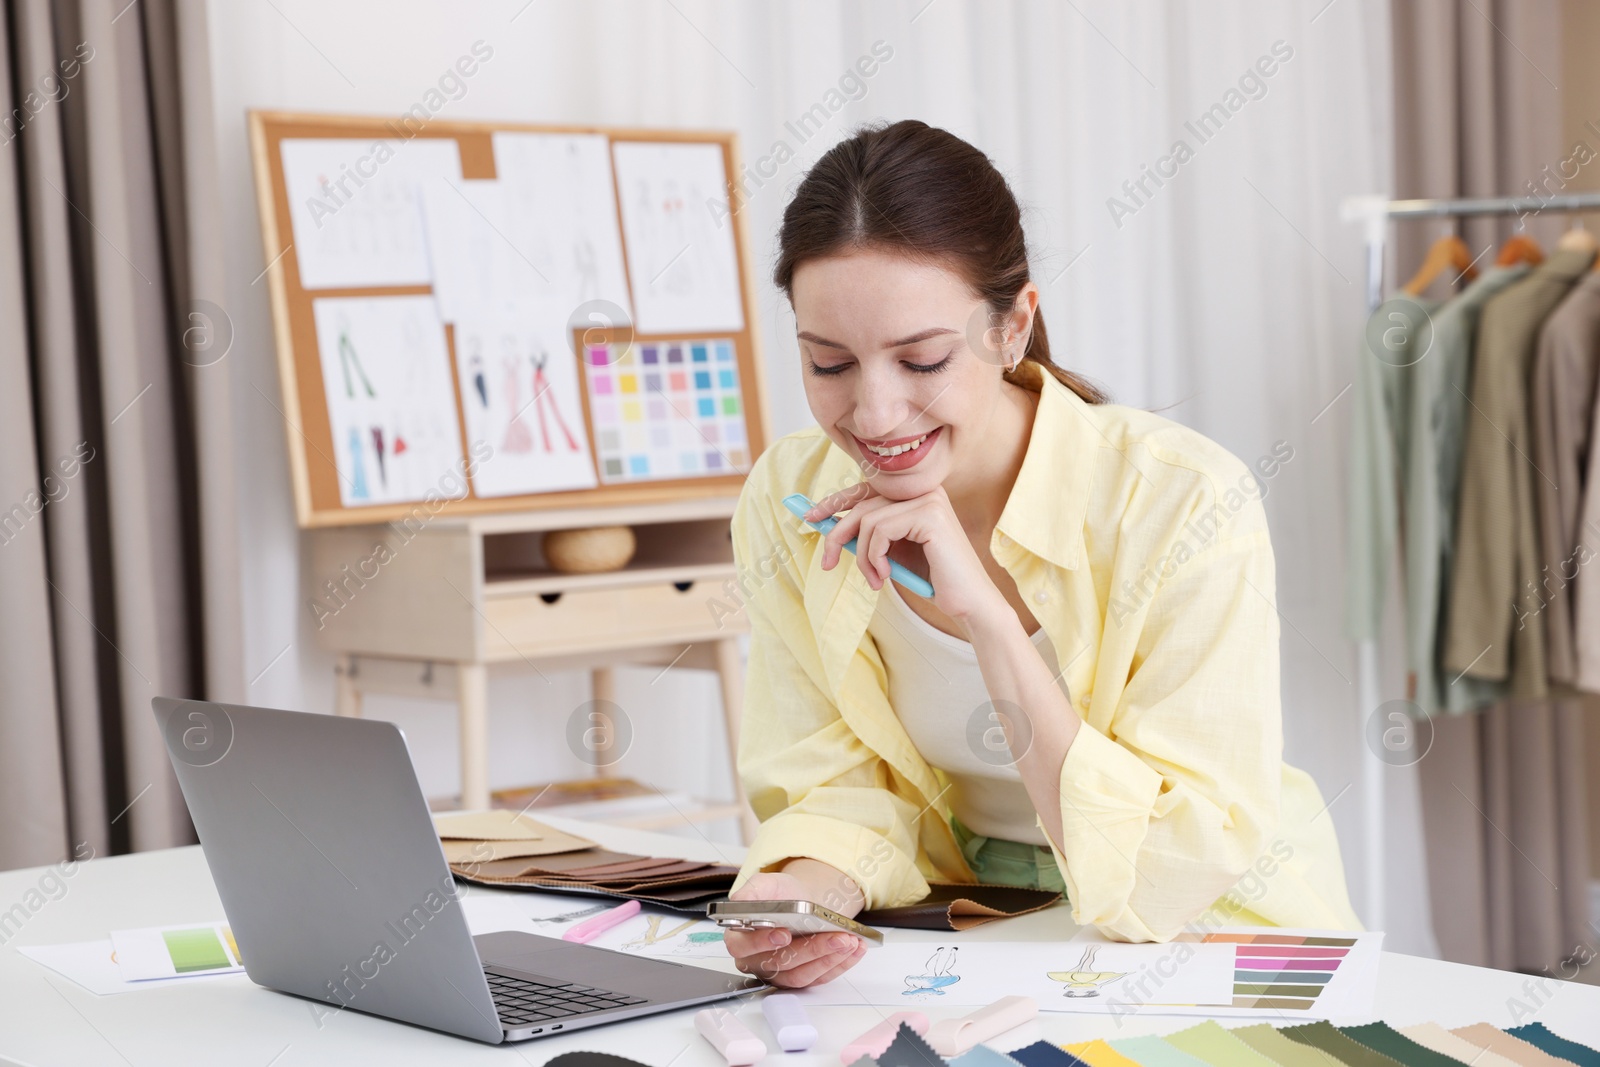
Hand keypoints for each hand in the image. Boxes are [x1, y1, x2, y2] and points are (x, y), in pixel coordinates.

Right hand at [720, 872, 867, 987]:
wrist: (802, 902)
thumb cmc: (781, 896)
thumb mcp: (765, 884)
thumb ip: (750, 892)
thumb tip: (740, 902)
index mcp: (741, 939)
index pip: (744, 947)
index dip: (762, 943)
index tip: (784, 934)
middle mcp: (757, 962)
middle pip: (780, 964)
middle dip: (811, 950)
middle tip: (835, 937)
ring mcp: (780, 973)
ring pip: (802, 975)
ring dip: (829, 959)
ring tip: (849, 941)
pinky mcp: (803, 977)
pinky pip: (820, 977)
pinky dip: (841, 964)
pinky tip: (855, 948)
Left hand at [806, 482, 1005, 624]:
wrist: (968, 602)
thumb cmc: (931, 578)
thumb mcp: (892, 551)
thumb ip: (868, 533)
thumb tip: (829, 523)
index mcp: (915, 494)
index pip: (866, 489)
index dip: (835, 502)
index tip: (811, 518)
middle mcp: (923, 490)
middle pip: (861, 503)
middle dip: (836, 535)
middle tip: (825, 564)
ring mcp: (927, 499)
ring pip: (867, 520)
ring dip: (861, 557)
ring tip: (874, 580)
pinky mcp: (928, 514)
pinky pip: (879, 531)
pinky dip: (874, 557)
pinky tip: (887, 575)